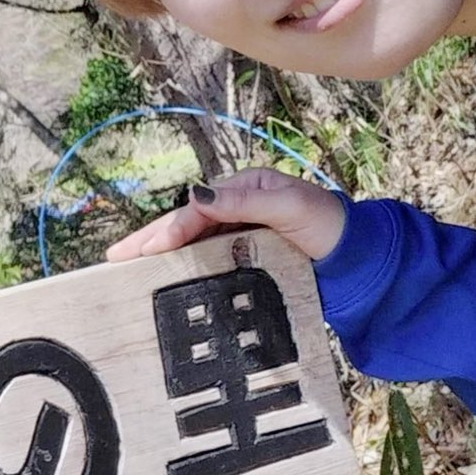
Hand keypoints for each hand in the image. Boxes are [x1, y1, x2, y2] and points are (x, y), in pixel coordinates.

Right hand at [103, 168, 345, 262]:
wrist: (362, 260)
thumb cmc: (330, 225)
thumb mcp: (290, 204)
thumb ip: (245, 201)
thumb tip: (195, 197)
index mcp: (244, 191)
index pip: (196, 211)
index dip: (168, 230)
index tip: (146, 252)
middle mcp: (236, 212)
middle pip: (184, 226)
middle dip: (148, 241)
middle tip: (114, 259)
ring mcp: (239, 237)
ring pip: (190, 246)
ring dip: (159, 257)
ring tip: (127, 271)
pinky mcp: (246, 261)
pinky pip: (207, 264)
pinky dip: (182, 271)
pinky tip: (164, 283)